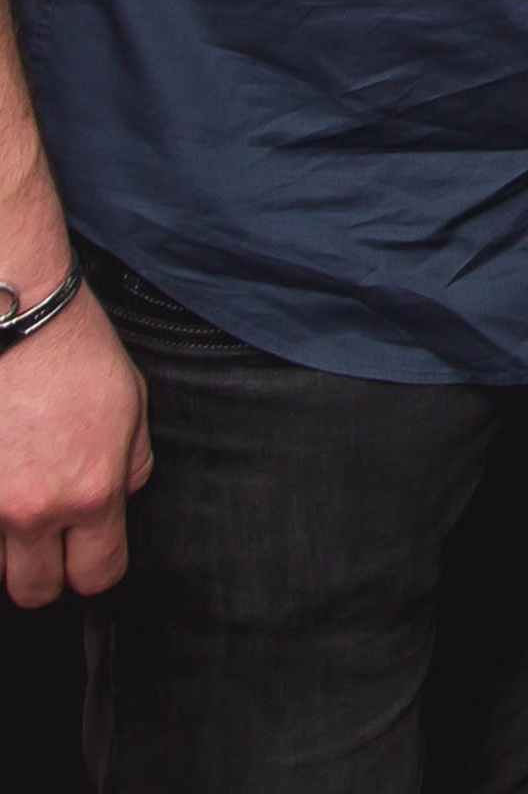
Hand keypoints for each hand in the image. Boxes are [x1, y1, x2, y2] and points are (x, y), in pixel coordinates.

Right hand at [0, 284, 151, 605]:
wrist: (14, 320)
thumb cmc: (73, 353)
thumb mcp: (131, 406)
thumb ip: (132, 464)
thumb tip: (124, 497)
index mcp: (92, 491)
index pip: (99, 574)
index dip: (98, 568)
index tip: (92, 555)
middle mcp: (34, 510)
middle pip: (35, 591)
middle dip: (48, 572)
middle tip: (51, 540)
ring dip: (8, 547)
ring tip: (20, 499)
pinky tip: (1, 485)